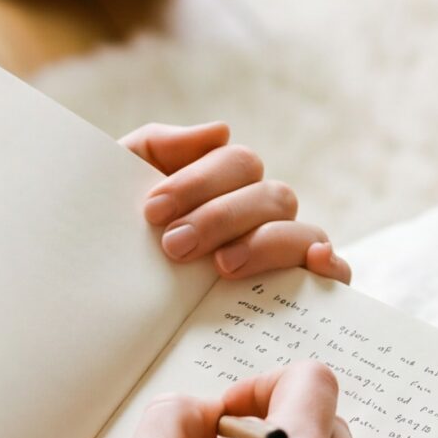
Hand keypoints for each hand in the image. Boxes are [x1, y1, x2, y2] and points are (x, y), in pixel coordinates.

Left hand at [123, 119, 351, 282]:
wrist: (102, 307)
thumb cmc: (115, 241)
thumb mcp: (120, 190)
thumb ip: (156, 147)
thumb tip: (219, 130)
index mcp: (225, 186)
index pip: (237, 163)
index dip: (198, 182)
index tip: (153, 211)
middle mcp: (262, 216)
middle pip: (269, 196)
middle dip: (221, 216)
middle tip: (174, 245)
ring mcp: (286, 254)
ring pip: (301, 230)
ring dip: (265, 243)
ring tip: (222, 266)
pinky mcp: (305, 294)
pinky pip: (335, 273)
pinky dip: (333, 264)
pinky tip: (314, 262)